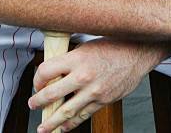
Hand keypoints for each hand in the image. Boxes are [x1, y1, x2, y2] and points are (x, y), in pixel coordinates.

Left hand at [29, 37, 155, 131]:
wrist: (138, 53)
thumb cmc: (114, 45)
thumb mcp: (88, 45)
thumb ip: (72, 58)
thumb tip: (55, 68)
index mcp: (77, 58)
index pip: (47, 70)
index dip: (37, 78)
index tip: (37, 81)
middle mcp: (83, 76)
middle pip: (52, 93)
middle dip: (38, 101)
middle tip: (32, 104)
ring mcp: (94, 91)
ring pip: (66, 110)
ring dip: (52, 121)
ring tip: (42, 127)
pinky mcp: (103, 101)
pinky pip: (83, 115)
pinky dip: (71, 124)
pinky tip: (63, 127)